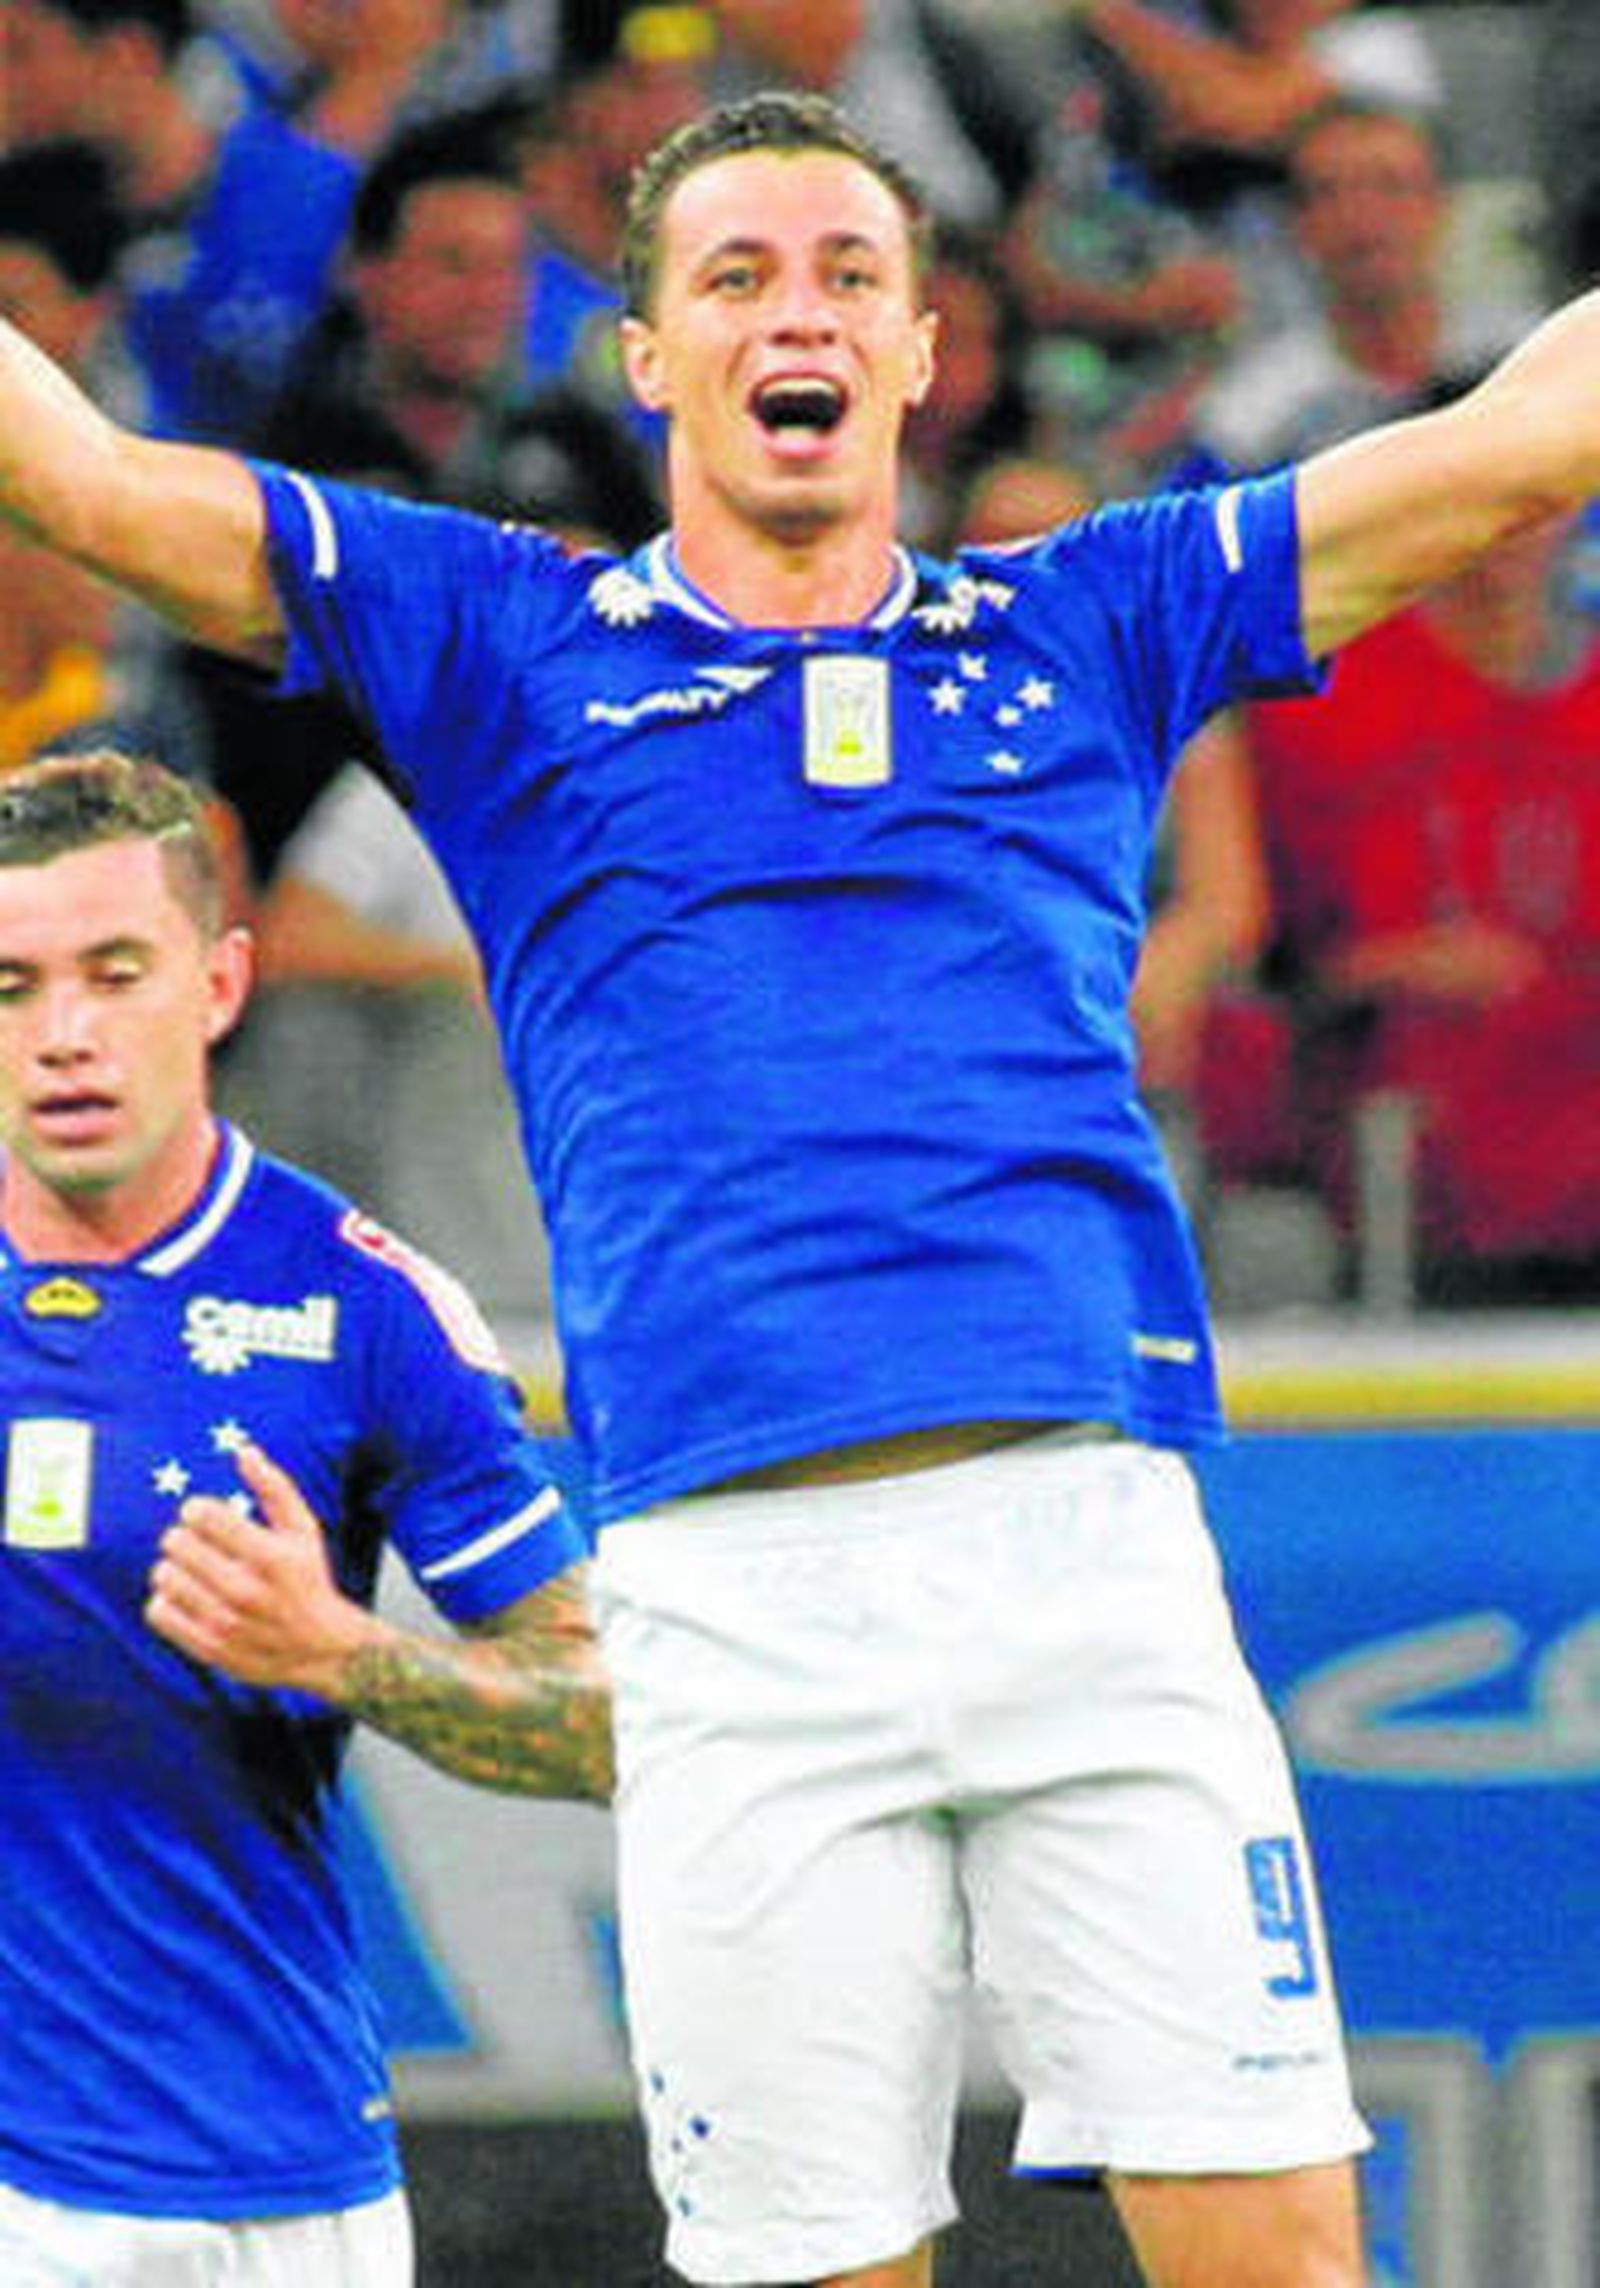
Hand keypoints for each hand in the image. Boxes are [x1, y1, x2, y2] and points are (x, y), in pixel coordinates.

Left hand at [146, 1444, 373, 1696]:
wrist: (320, 1648)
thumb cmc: (308, 1580)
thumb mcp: (304, 1529)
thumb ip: (274, 1487)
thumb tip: (244, 1451)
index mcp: (269, 1556)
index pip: (200, 1515)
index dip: (198, 1510)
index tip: (208, 1518)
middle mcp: (244, 1591)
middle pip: (175, 1543)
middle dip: (185, 1537)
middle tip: (202, 1545)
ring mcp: (223, 1623)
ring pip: (163, 1576)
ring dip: (175, 1568)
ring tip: (196, 1571)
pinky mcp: (207, 1647)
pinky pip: (158, 1611)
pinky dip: (168, 1600)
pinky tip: (190, 1597)